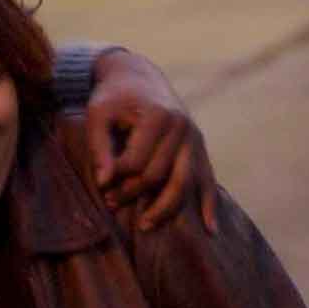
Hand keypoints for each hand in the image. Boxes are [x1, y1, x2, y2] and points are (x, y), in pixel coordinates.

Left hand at [86, 49, 218, 232]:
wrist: (138, 77)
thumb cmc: (113, 97)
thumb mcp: (98, 114)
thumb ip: (99, 147)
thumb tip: (104, 182)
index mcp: (159, 116)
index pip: (137, 160)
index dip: (116, 175)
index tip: (100, 183)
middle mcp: (183, 128)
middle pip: (161, 174)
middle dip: (134, 193)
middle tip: (110, 203)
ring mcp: (195, 139)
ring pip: (185, 182)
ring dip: (165, 207)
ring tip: (144, 225)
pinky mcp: (199, 148)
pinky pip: (207, 180)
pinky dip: (208, 204)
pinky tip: (210, 230)